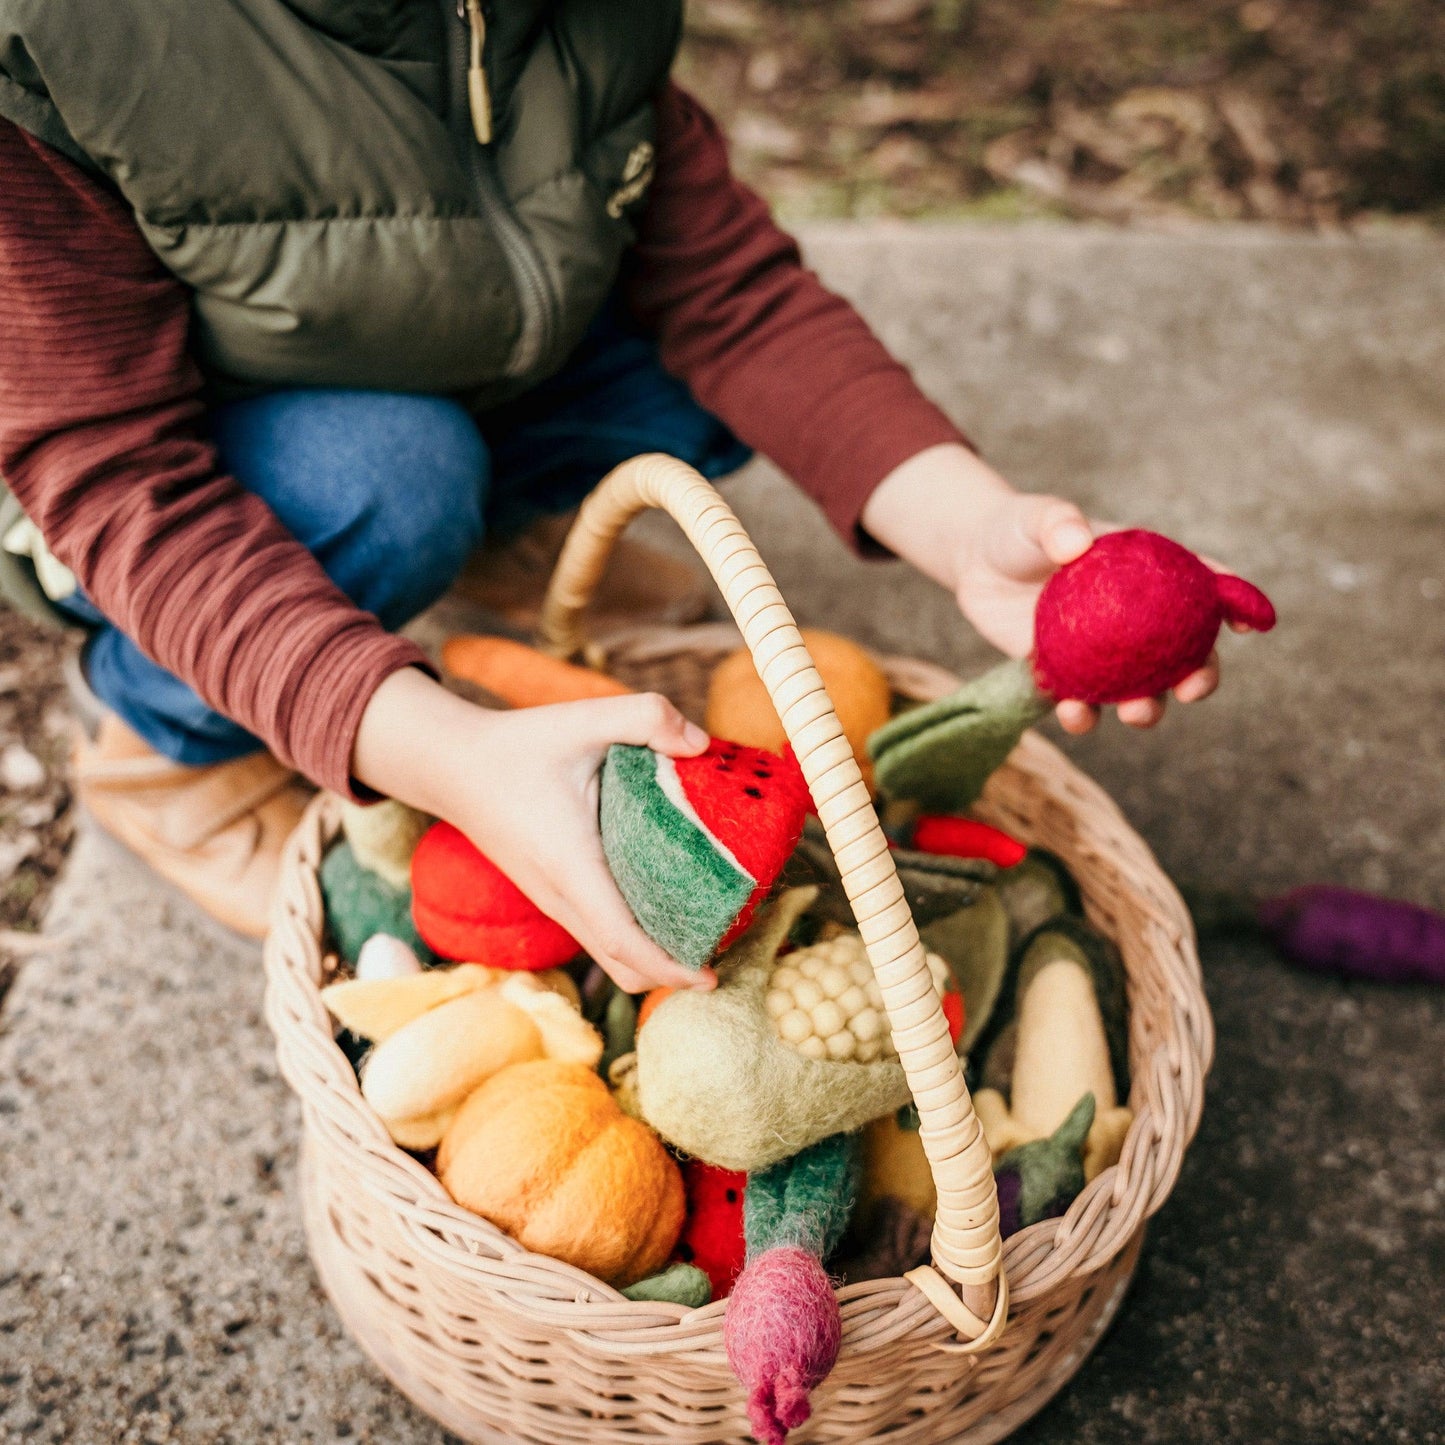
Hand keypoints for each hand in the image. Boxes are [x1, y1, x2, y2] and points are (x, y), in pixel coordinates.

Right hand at [353, 668, 716, 993]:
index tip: (710, 980)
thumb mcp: (584, 716)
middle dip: (673, 972)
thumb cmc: (518, 745)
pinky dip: (635, 937)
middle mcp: (560, 896)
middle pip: (621, 965)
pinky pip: (599, 933)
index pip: (621, 939)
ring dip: (656, 956)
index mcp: (570, 864)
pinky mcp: (553, 895)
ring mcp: (554, 901)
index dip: (668, 967)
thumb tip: (702, 746)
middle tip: (727, 949)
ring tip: (708, 928)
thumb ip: (648, 716)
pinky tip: (668, 900)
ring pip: (609, 954)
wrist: (453, 766)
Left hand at [860, 443, 1220, 732]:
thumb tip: (1076, 542)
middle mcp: (1137, 619)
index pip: (1203, 585)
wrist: (978, 563)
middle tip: (1192, 688)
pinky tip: (1074, 713)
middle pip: (1184, 652)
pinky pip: (1082, 702)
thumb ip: (1057, 523)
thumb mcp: (1036, 518)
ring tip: (1135, 713)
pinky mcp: (1066, 675)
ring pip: (1139, 689)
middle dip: (1200, 675)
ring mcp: (1104, 652)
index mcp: (1150, 574)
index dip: (1235, 604)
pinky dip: (1083, 714)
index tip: (1254, 624)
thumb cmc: (1019, 530)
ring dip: (1146, 707)